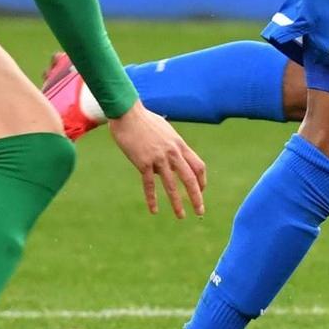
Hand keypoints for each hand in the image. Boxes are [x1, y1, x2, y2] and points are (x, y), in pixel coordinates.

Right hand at [106, 102, 207, 217]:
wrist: (127, 113)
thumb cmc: (143, 119)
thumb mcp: (164, 130)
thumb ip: (169, 145)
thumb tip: (167, 157)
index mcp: (179, 144)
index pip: (198, 166)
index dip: (202, 181)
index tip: (201, 191)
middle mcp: (172, 152)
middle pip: (190, 178)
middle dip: (197, 197)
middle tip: (201, 211)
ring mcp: (158, 158)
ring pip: (171, 185)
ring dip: (177, 203)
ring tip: (181, 216)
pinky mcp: (143, 162)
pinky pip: (149, 185)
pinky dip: (152, 199)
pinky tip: (154, 210)